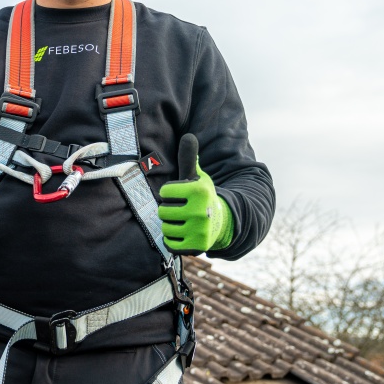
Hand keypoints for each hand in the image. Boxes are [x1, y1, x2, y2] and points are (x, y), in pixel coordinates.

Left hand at [158, 134, 232, 254]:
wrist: (220, 222)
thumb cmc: (201, 196)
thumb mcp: (198, 177)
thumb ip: (189, 158)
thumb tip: (188, 136)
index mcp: (198, 191)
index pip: (165, 192)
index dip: (170, 193)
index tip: (181, 195)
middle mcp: (200, 211)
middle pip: (163, 211)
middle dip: (169, 210)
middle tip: (181, 210)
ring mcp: (199, 231)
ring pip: (165, 228)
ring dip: (171, 225)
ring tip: (183, 222)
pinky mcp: (196, 247)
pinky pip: (169, 244)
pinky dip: (173, 240)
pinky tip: (183, 234)